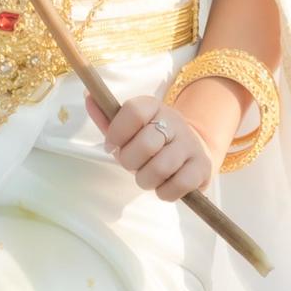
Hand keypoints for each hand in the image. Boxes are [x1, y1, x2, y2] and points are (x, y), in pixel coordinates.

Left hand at [88, 90, 212, 200]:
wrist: (192, 148)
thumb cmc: (151, 141)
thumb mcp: (129, 128)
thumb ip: (107, 118)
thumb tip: (88, 97)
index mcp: (154, 107)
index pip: (133, 111)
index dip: (117, 133)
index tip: (111, 146)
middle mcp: (175, 122)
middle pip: (146, 144)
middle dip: (130, 162)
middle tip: (133, 164)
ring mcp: (191, 144)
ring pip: (160, 168)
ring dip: (146, 180)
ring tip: (147, 176)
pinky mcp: (202, 167)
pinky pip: (177, 186)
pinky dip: (164, 192)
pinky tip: (164, 185)